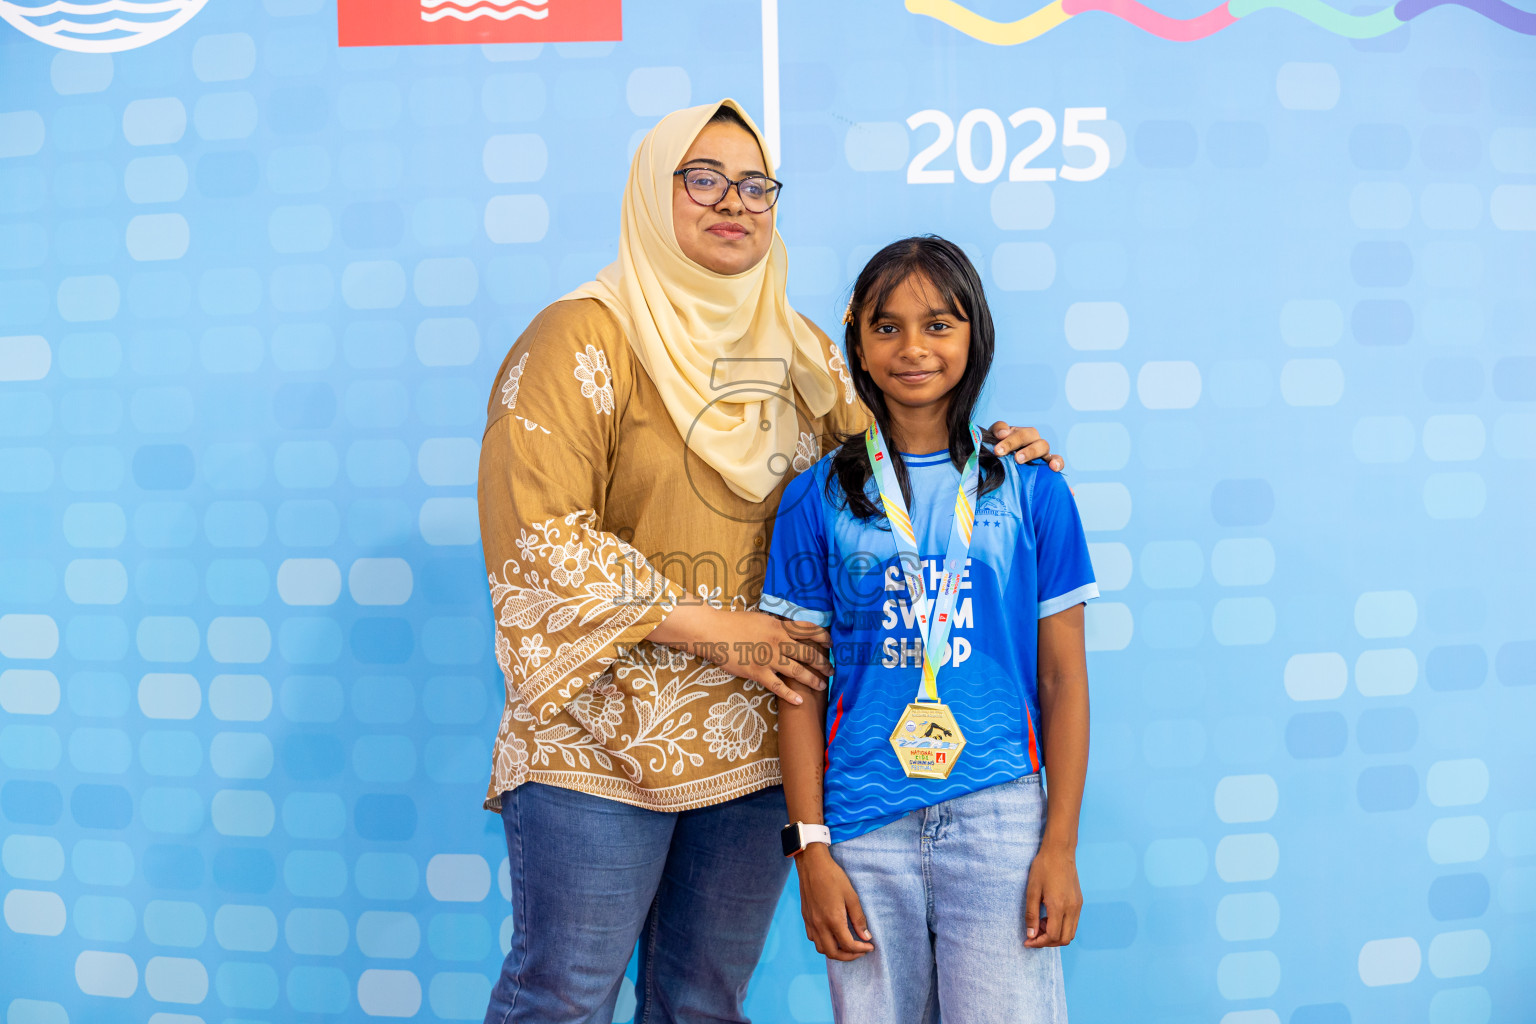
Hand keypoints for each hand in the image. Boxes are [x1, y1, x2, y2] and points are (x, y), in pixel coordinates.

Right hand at [649, 606, 829, 705]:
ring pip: (797, 671)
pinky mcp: (757, 673)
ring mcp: (768, 659)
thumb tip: (790, 629)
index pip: (809, 631)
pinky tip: (800, 701)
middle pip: (808, 653)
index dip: (824, 638)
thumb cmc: (735, 623)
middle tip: (832, 670)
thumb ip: (777, 625)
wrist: (714, 632)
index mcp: (780, 627)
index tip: (832, 645)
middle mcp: (778, 642)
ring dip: (812, 680)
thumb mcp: (761, 618)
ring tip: (822, 686)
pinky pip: (778, 686)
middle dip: (823, 663)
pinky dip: (790, 695)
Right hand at [796, 845, 873, 960]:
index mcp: (833, 920)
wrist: (812, 864)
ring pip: (821, 948)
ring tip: (847, 945)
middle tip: (860, 951)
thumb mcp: (851, 896)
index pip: (848, 945)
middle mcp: (820, 925)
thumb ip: (858, 918)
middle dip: (849, 956)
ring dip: (835, 952)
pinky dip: (824, 943)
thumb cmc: (833, 877)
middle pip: (833, 953)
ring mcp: (811, 922)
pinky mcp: (806, 917)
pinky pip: (813, 938)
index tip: (870, 946)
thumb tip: (866, 937)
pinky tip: (832, 935)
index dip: (861, 949)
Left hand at [990, 422, 1063, 471]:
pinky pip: (1057, 460)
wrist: (1003, 461)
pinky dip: (1058, 462)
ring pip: (1043, 446)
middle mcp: (1032, 440)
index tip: (996, 450)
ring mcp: (1041, 451)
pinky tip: (1054, 468)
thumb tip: (1003, 433)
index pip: (1017, 433)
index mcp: (1020, 433)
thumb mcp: (994, 437)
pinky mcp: (1047, 462)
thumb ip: (997, 430)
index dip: (1008, 441)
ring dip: (1032, 452)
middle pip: (1030, 436)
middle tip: (1007, 456)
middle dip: (1018, 445)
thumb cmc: (999, 448)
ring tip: (1020, 460)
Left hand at [1023, 840, 1081, 946]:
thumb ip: (1031, 915)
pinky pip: (1073, 923)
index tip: (1027, 941)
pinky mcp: (1079, 902)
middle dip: (1048, 942)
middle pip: (1064, 939)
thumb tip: (1031, 935)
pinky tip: (1049, 917)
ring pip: (1071, 933)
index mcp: (1059, 906)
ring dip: (1056, 935)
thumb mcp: (1032, 890)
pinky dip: (1062, 927)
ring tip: (1041, 923)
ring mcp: (1078, 906)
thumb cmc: (1043, 868)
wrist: (1059, 851)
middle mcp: (1072, 909)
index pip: (1053, 936)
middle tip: (1033, 934)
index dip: (1039, 942)